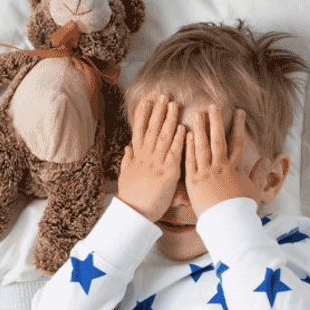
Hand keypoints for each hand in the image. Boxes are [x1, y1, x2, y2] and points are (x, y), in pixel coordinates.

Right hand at [118, 94, 186, 221]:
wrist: (135, 214)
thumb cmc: (132, 198)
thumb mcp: (126, 176)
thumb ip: (128, 160)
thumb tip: (127, 148)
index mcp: (137, 157)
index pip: (139, 131)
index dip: (142, 115)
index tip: (146, 101)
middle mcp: (146, 157)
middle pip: (151, 129)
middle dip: (157, 111)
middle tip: (163, 95)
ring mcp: (156, 164)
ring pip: (163, 137)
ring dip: (169, 119)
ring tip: (173, 104)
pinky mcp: (168, 173)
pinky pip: (174, 153)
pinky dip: (178, 140)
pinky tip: (183, 127)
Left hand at [185, 105, 264, 214]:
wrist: (228, 224)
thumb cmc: (242, 210)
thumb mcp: (254, 191)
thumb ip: (260, 174)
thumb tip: (269, 160)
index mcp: (235, 169)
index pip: (237, 143)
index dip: (238, 126)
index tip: (239, 112)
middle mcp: (220, 167)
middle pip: (218, 139)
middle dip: (216, 121)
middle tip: (213, 106)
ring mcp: (206, 173)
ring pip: (202, 146)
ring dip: (200, 129)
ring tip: (198, 113)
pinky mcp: (194, 181)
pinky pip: (190, 160)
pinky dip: (188, 146)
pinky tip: (186, 134)